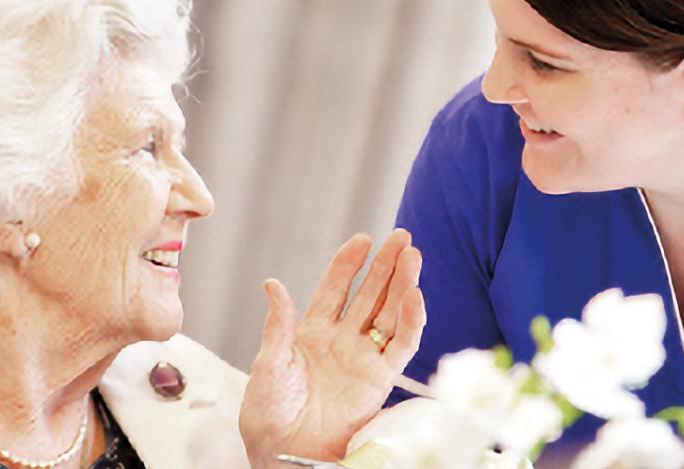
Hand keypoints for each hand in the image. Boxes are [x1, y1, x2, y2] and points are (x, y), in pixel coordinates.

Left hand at [239, 229, 425, 467]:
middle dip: (385, 266)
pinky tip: (415, 298)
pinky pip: (400, 348)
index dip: (348, 265)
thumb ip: (278, 326)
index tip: (362, 240)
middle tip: (401, 237)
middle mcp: (341, 341)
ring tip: (413, 257)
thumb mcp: (268, 366)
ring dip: (402, 286)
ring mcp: (362, 359)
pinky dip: (411, 323)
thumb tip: (272, 284)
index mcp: (311, 332)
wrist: (286, 454)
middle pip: (369, 295)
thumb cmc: (269, 415)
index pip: (335, 289)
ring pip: (389, 315)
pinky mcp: (379, 380)